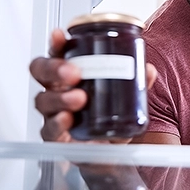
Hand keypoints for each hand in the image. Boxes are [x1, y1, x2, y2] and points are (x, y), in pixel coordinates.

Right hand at [30, 29, 156, 142]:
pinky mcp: (55, 137)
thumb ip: (137, 83)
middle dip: (54, 67)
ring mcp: (52, 113)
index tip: (61, 35)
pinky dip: (57, 123)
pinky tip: (67, 119)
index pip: (56, 53)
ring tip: (79, 97)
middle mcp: (56, 91)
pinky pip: (48, 128)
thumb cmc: (109, 119)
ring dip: (59, 97)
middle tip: (73, 72)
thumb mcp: (126, 99)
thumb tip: (148, 70)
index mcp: (69, 75)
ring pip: (43, 100)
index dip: (56, 43)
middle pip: (41, 71)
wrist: (107, 154)